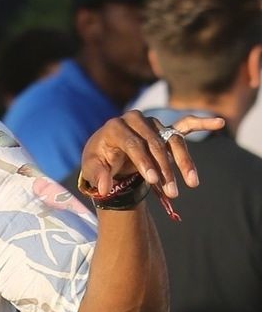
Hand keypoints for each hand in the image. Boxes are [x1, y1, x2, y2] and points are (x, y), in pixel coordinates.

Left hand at [78, 110, 223, 205]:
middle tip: (172, 191)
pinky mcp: (164, 129)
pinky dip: (202, 123)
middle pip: (156, 144)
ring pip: (172, 140)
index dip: (144, 162)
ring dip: (183, 162)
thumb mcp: (91, 169)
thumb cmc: (98, 160)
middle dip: (165, 168)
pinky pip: (185, 125)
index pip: (134, 144)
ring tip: (191, 183)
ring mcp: (152, 123)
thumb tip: (104, 188)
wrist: (105, 151)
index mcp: (116, 127)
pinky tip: (219, 123)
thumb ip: (97, 176)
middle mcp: (136, 120)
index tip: (154, 180)